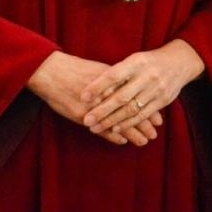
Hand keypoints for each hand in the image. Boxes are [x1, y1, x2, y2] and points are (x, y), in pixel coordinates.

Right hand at [27, 52, 161, 146]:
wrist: (52, 72)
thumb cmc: (78, 70)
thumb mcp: (102, 71)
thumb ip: (119, 82)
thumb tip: (134, 86)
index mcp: (116, 83)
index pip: (138, 100)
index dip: (149, 111)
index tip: (159, 120)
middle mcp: (109, 95)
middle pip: (132, 113)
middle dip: (145, 125)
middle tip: (154, 134)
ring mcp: (97, 107)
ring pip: (120, 123)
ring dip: (133, 134)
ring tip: (144, 141)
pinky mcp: (84, 116)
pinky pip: (101, 129)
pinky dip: (112, 136)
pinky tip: (122, 142)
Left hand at [80, 38, 204, 135]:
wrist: (179, 62)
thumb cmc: (148, 62)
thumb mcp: (133, 61)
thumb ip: (116, 73)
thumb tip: (91, 90)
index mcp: (137, 62)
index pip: (114, 75)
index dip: (98, 86)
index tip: (83, 97)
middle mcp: (147, 76)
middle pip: (121, 96)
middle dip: (102, 110)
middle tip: (86, 120)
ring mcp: (156, 89)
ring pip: (131, 109)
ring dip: (112, 121)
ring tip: (95, 128)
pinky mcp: (162, 100)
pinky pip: (142, 115)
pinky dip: (128, 123)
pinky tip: (115, 129)